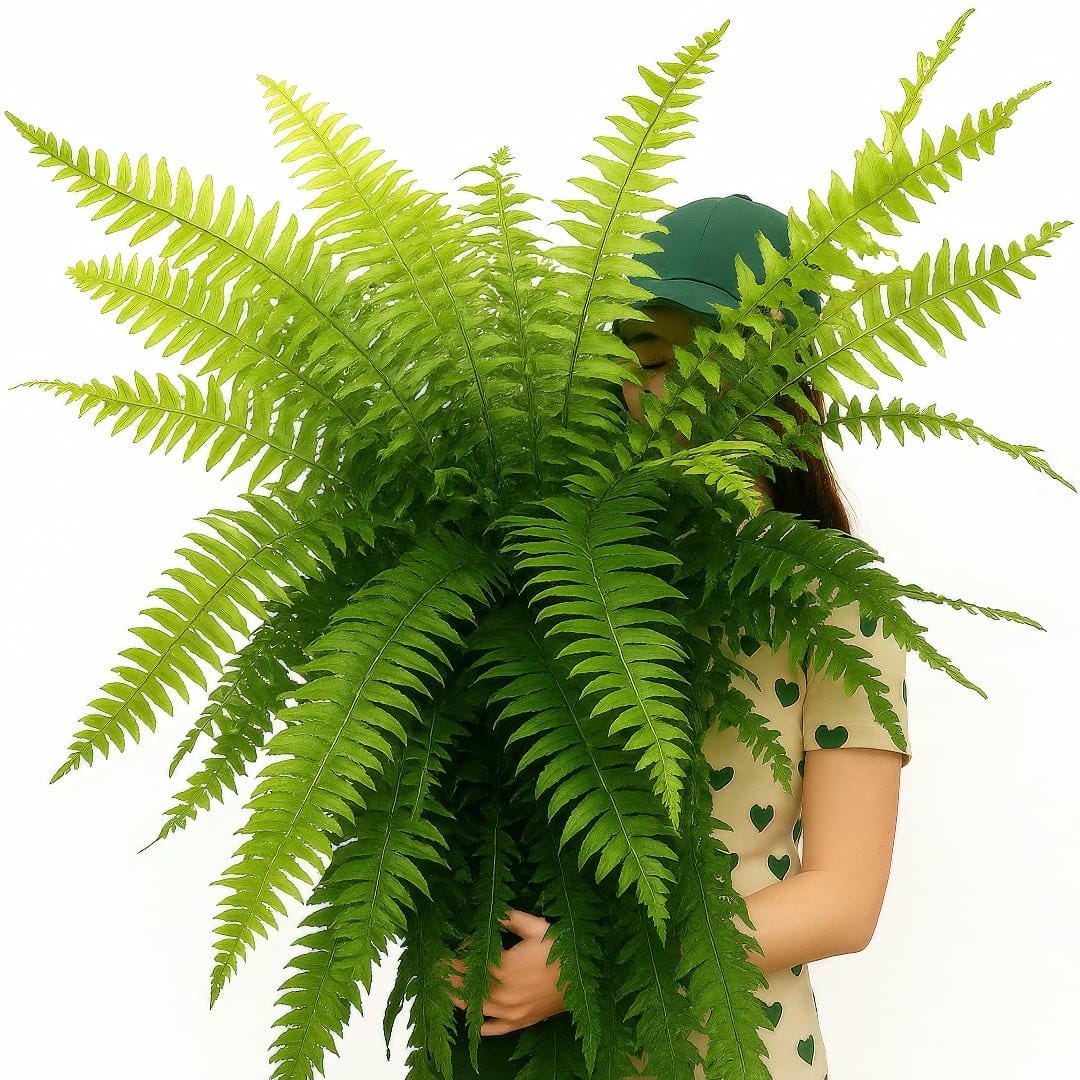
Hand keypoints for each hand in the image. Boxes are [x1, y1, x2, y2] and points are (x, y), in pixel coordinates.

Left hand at [446, 909, 567, 1035]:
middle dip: (448, 977)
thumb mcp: (537, 927)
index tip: (441, 950)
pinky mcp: (519, 1022)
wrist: (585, 983)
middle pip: (465, 986)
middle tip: (435, 968)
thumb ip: (510, 918)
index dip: (451, 957)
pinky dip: (478, 1023)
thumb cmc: (562, 950)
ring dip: (456, 997)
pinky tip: (469, 1016)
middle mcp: (502, 993)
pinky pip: (492, 1028)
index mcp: (504, 967)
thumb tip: (491, 912)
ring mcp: (510, 1012)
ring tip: (443, 988)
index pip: (466, 964)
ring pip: (473, 1008)